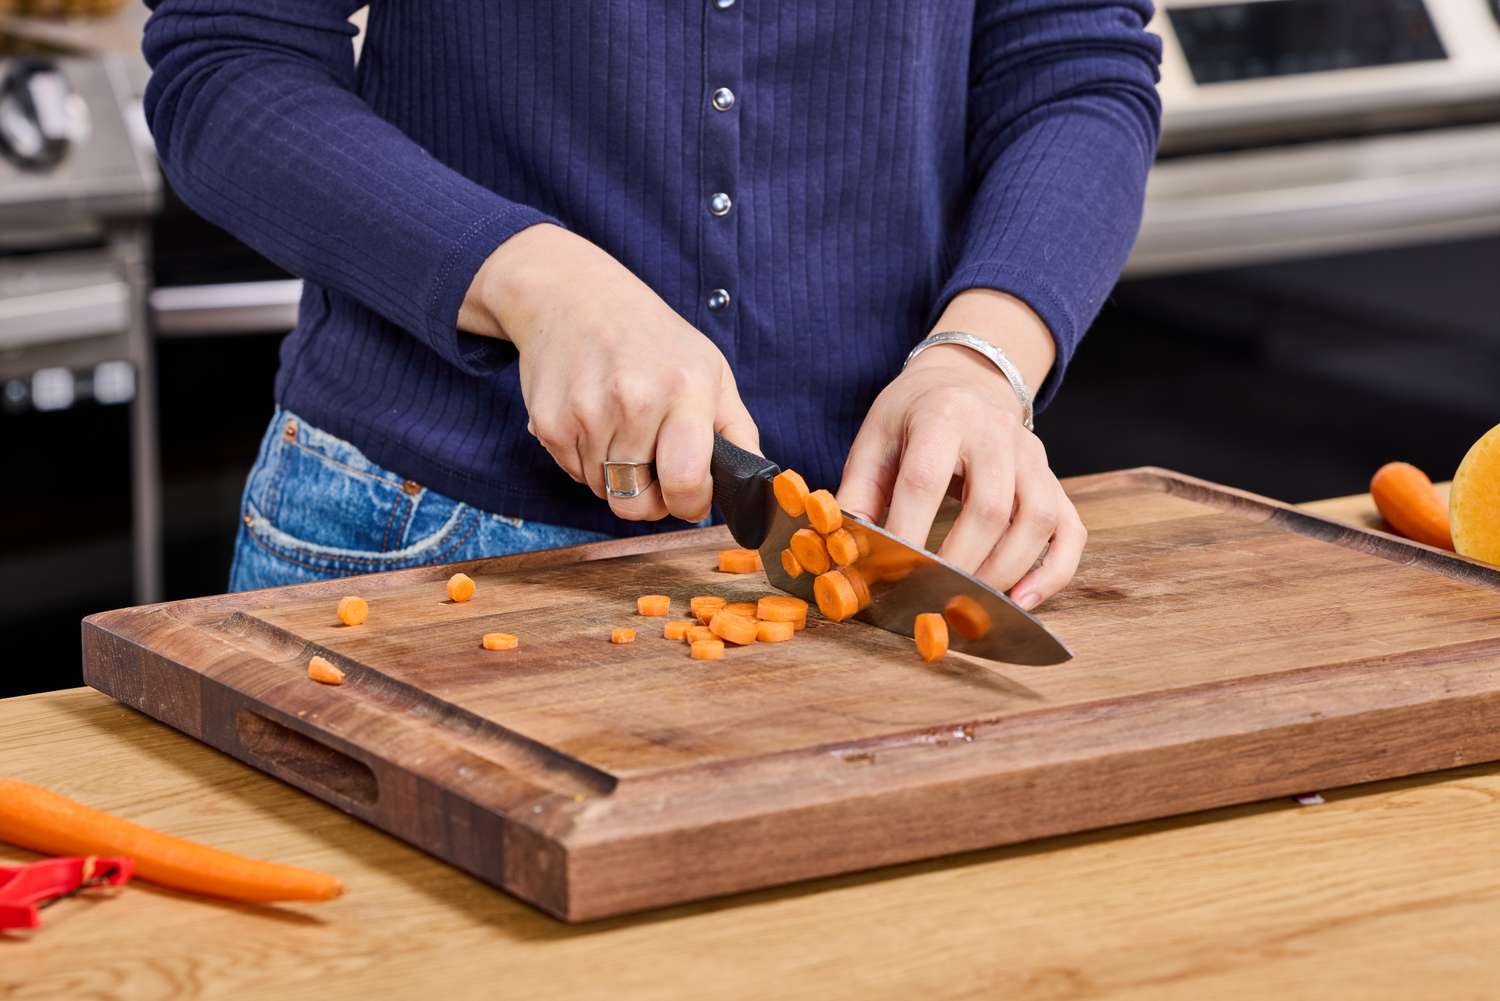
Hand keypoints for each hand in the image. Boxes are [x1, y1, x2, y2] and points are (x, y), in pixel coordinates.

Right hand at [461, 224, 758, 521]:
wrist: (572, 296)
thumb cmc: (651, 338)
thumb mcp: (711, 371)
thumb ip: (738, 432)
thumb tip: (756, 487)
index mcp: (685, 390)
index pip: (686, 483)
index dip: (691, 504)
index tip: (691, 495)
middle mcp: (634, 400)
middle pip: (637, 502)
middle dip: (650, 499)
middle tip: (654, 468)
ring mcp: (587, 412)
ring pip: (604, 492)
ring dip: (616, 476)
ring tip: (621, 429)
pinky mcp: (549, 422)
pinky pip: (574, 474)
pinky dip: (586, 460)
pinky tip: (593, 419)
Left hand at [835, 293, 1085, 609]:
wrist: (965, 380)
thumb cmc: (912, 418)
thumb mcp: (875, 439)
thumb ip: (857, 494)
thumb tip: (842, 553)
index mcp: (943, 415)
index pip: (926, 480)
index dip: (908, 532)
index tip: (888, 572)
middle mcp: (997, 432)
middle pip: (991, 507)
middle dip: (958, 563)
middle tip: (928, 597)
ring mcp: (1033, 457)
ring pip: (1037, 521)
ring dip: (1004, 571)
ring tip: (969, 602)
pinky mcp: (1053, 480)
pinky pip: (1069, 531)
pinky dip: (1052, 572)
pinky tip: (1022, 600)